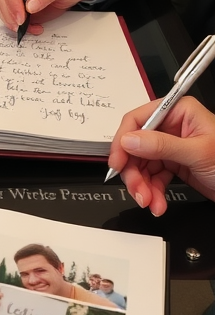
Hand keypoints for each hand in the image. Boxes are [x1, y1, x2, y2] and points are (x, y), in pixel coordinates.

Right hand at [0, 0, 99, 33]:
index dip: (12, 1)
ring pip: (3, 8)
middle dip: (10, 13)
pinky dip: (18, 25)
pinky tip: (32, 28)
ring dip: (12, 21)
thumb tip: (30, 6)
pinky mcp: (19, 5)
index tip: (22, 16)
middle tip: (22, 25)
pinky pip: (11, 16)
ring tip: (30, 28)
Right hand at [107, 96, 214, 215]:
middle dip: (134, 172)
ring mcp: (171, 146)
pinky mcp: (174, 164)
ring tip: (149, 202)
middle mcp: (172, 126)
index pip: (138, 119)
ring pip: (142, 165)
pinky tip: (157, 203)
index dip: (123, 141)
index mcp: (178, 111)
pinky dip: (152, 192)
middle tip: (137, 190)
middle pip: (136, 146)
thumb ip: (161, 146)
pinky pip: (152, 177)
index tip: (117, 162)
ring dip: (142, 186)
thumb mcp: (197, 153)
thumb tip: (130, 140)